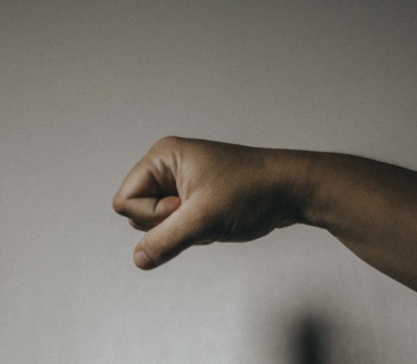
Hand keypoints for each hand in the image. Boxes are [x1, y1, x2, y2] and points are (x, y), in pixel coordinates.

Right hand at [113, 137, 304, 269]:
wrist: (292, 190)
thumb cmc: (251, 192)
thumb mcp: (202, 221)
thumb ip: (165, 241)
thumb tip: (139, 259)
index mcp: (162, 157)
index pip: (125, 200)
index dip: (152, 215)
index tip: (184, 208)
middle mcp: (167, 165)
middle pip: (136, 211)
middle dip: (167, 222)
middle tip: (201, 211)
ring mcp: (180, 179)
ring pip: (156, 220)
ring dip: (180, 228)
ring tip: (209, 216)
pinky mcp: (192, 194)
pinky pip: (175, 222)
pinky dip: (192, 229)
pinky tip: (215, 220)